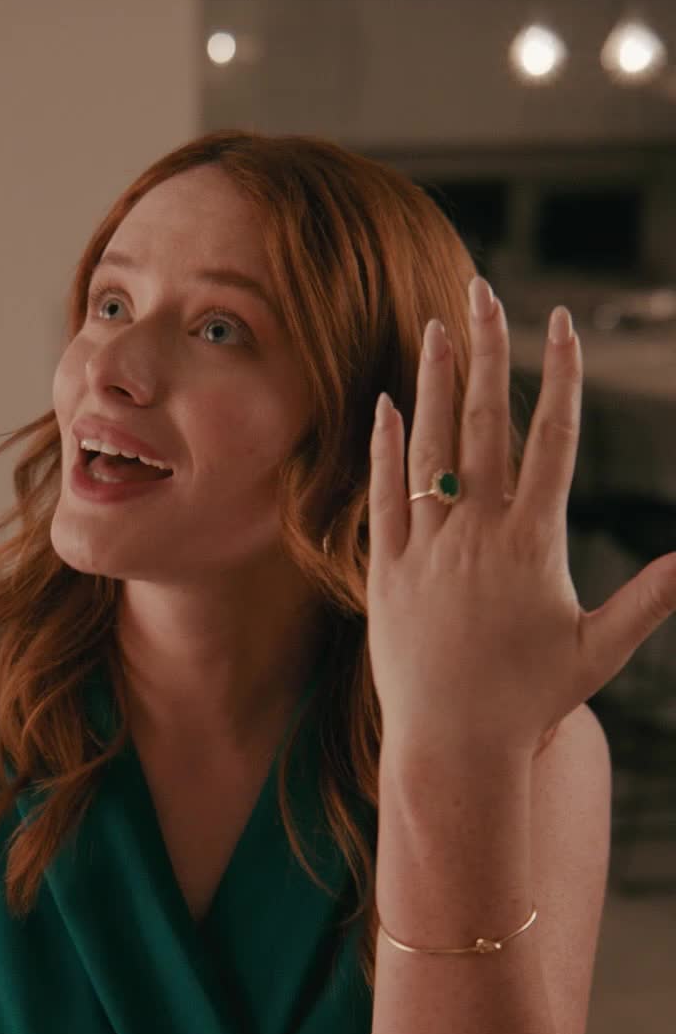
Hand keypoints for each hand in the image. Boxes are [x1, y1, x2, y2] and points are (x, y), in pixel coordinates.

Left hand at [364, 276, 675, 757]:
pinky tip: (386, 405)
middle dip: (486, 349)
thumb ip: (649, 597)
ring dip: (431, 383)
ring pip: (427, 448)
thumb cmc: (531, 700)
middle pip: (483, 422)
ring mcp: (427, 548)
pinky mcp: (384, 570)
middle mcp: (477, 533)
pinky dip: (385, 448)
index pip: (552, 438)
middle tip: (483, 289)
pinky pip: (383, 497)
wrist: (453, 744)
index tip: (563, 323)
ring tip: (434, 327)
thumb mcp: (599, 648)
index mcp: (533, 541)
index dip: (559, 375)